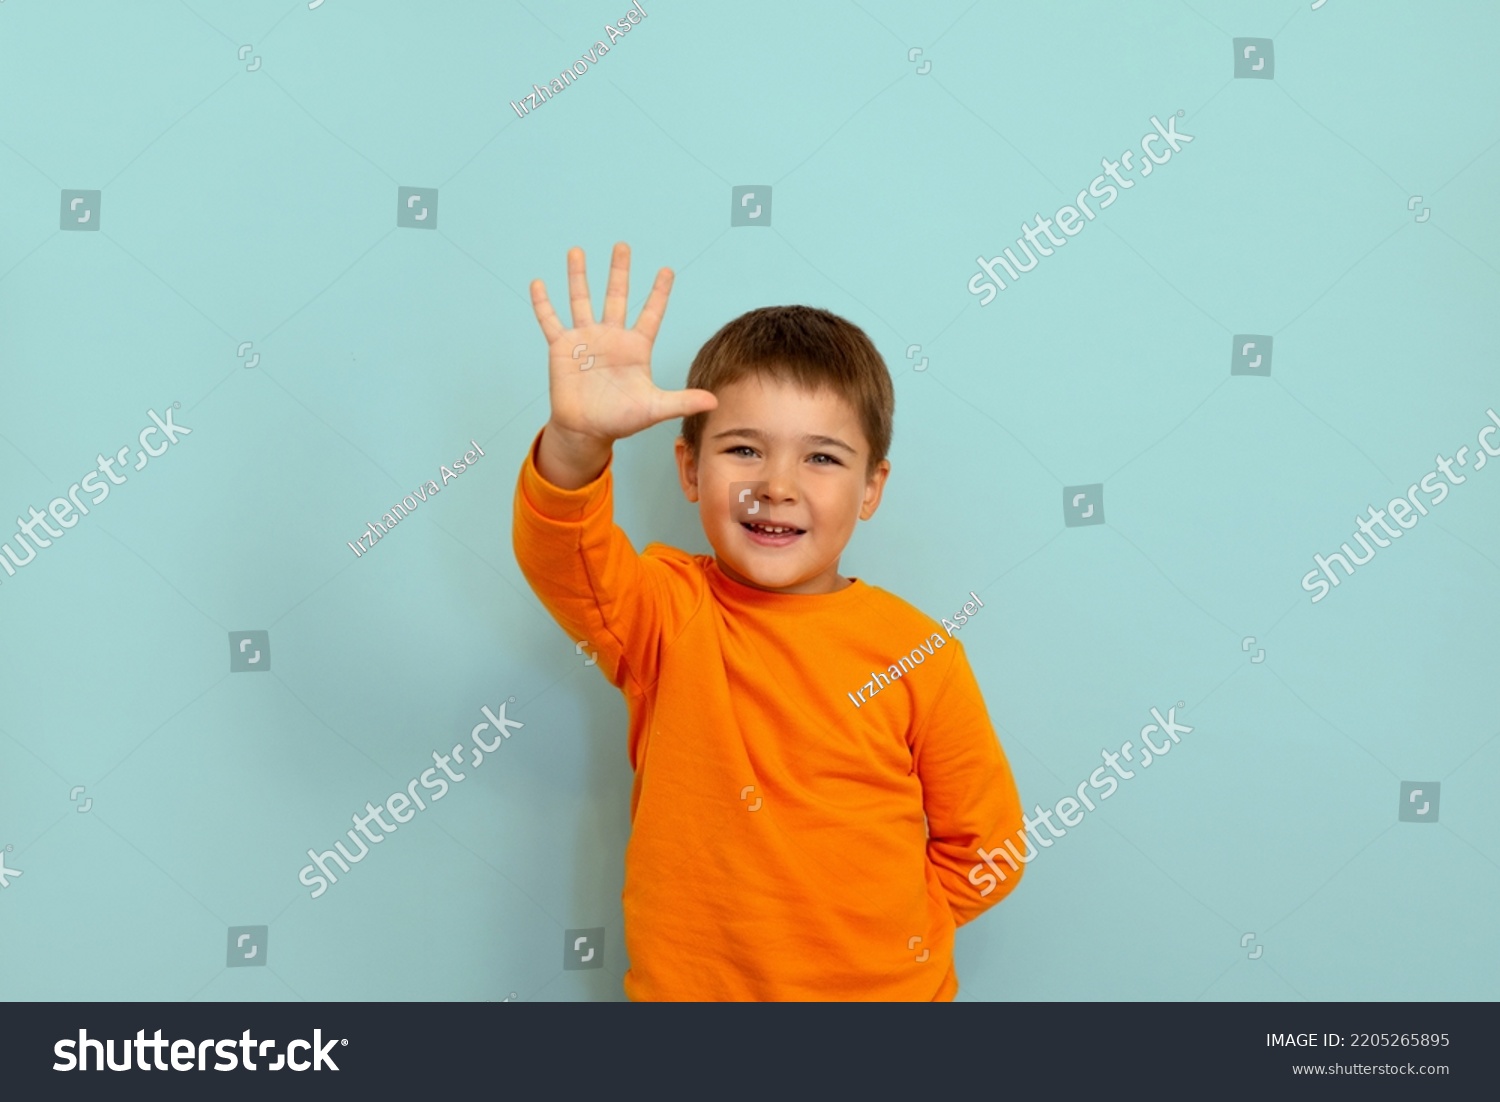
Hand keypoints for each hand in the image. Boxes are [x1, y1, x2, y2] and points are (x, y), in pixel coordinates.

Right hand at [530, 243, 717, 445]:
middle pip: (616, 297)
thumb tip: (714, 402)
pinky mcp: (562, 349)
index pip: (651, 314)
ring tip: (577, 251)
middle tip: (623, 246)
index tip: (667, 270)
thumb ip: (682, 401)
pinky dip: (543, 304)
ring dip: (579, 276)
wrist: (587, 430)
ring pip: (582, 301)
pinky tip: (538, 283)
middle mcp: (611, 338)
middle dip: (619, 271)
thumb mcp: (654, 409)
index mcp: (635, 348)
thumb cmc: (621, 419)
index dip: (659, 293)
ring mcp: (585, 340)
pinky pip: (551, 321)